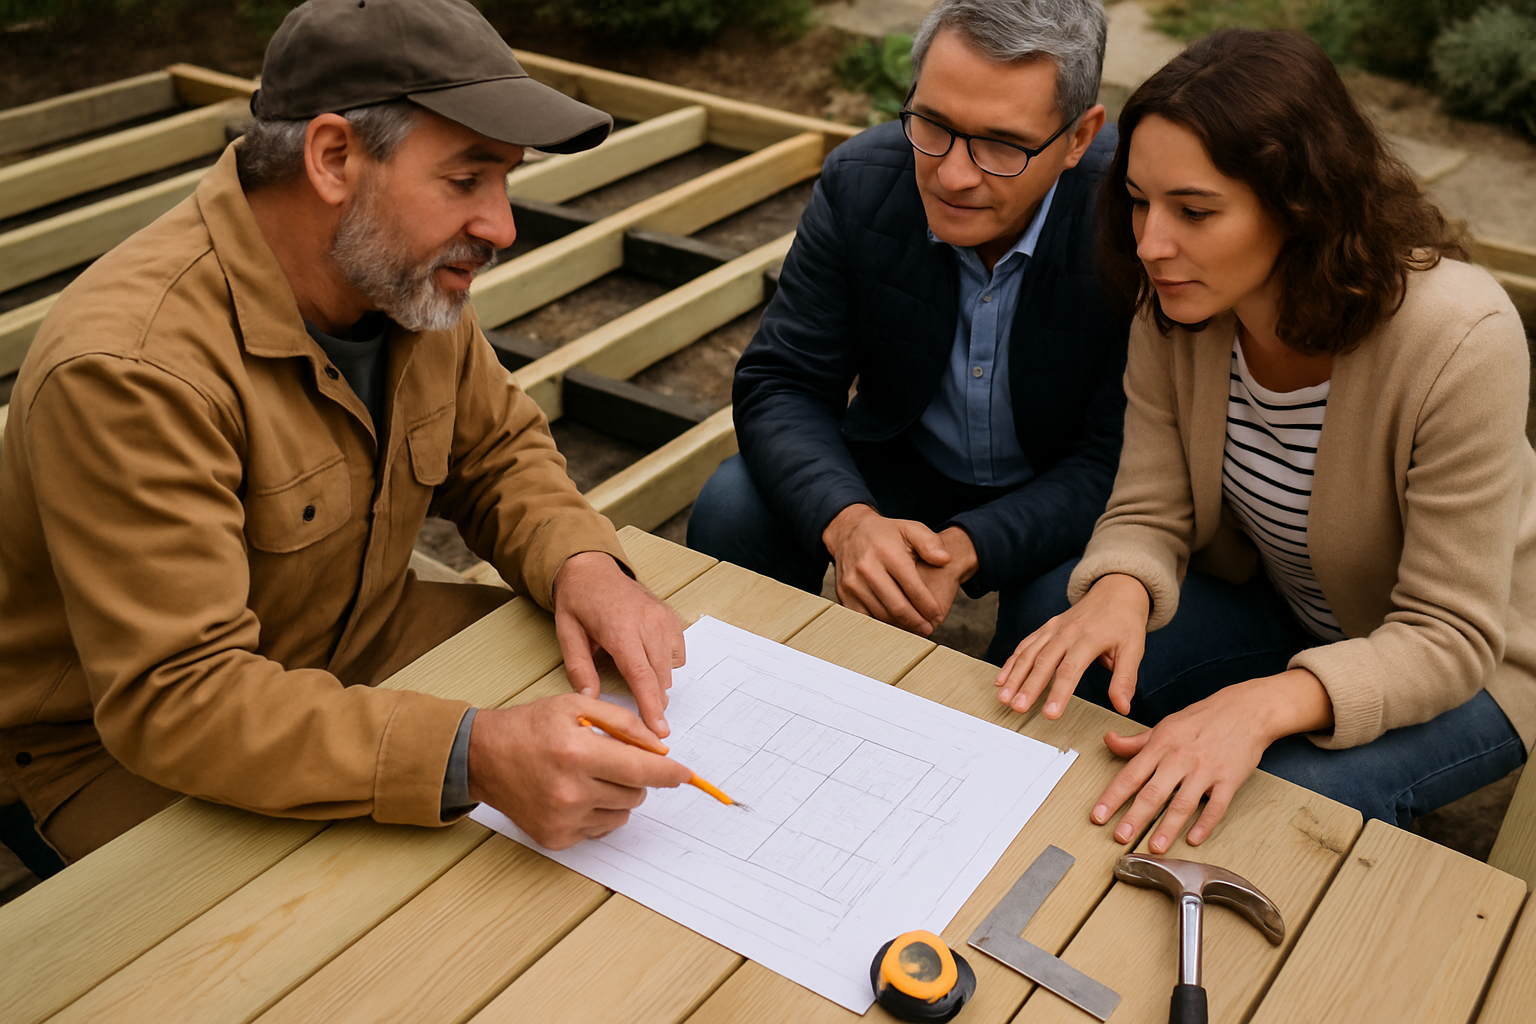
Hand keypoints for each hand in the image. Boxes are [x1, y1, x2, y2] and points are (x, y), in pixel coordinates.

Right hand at [467, 694, 692, 848]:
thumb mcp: (576, 707)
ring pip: (622, 814)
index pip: (641, 770)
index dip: (669, 773)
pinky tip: (574, 793)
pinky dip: (597, 812)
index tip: (685, 775)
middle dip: (636, 777)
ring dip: (618, 795)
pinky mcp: (556, 838)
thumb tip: (659, 745)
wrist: (483, 757)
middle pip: (636, 794)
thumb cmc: (530, 727)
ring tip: (589, 776)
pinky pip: (600, 828)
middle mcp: (571, 791)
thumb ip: (623, 723)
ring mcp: (562, 819)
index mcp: (578, 753)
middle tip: (611, 760)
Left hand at [552, 551, 684, 737]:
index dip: (651, 707)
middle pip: (660, 677)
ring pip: (670, 668)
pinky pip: (677, 652)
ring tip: (634, 674)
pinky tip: (646, 657)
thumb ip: (579, 668)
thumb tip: (590, 700)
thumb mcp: (567, 634)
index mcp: (620, 629)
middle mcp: (647, 623)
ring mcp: (662, 618)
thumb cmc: (578, 602)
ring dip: (657, 681)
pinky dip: (666, 663)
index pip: (642, 677)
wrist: (593, 569)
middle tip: (639, 714)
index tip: (659, 731)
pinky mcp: (671, 617)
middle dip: (653, 700)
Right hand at [821, 505, 975, 635]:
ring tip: (914, 628)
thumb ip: (930, 543)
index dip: (928, 606)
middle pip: (897, 606)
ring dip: (900, 626)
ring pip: (881, 615)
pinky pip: (865, 617)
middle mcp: (867, 568)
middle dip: (916, 622)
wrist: (850, 532)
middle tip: (928, 629)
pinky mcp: (844, 594)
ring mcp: (853, 583)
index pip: (912, 587)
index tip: (937, 616)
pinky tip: (894, 624)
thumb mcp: (910, 529)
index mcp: (887, 552)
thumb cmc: (886, 534)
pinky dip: (881, 623)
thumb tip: (944, 559)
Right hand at [995, 573, 1149, 718]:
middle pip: (1043, 663)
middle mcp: (1066, 633)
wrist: (1115, 591)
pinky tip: (1002, 679)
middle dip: (1027, 687)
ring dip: (1014, 676)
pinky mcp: (1046, 628)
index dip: (1058, 693)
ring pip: (1028, 654)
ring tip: (1003, 698)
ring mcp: (1053, 629)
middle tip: (1017, 708)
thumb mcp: (1134, 649)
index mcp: (1089, 639)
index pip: (1070, 670)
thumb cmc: (1125, 623)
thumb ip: (1125, 679)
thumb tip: (1123, 707)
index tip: (1050, 715)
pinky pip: (1025, 645)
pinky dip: (1011, 662)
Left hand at [1091, 670, 1332, 851]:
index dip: (1112, 797)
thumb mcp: (1166, 725)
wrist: (1247, 710)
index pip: (1131, 775)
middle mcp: (1181, 758)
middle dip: (1135, 817)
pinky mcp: (1229, 779)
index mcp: (1162, 745)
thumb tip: (1109, 741)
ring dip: (1168, 828)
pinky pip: (1216, 806)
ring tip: (1155, 848)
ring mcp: (1206, 770)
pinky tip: (1193, 839)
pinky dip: (1205, 824)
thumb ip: (1137, 741)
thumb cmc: (1204, 718)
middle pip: (1154, 792)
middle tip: (1120, 837)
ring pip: (1183, 803)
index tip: (1098, 815)